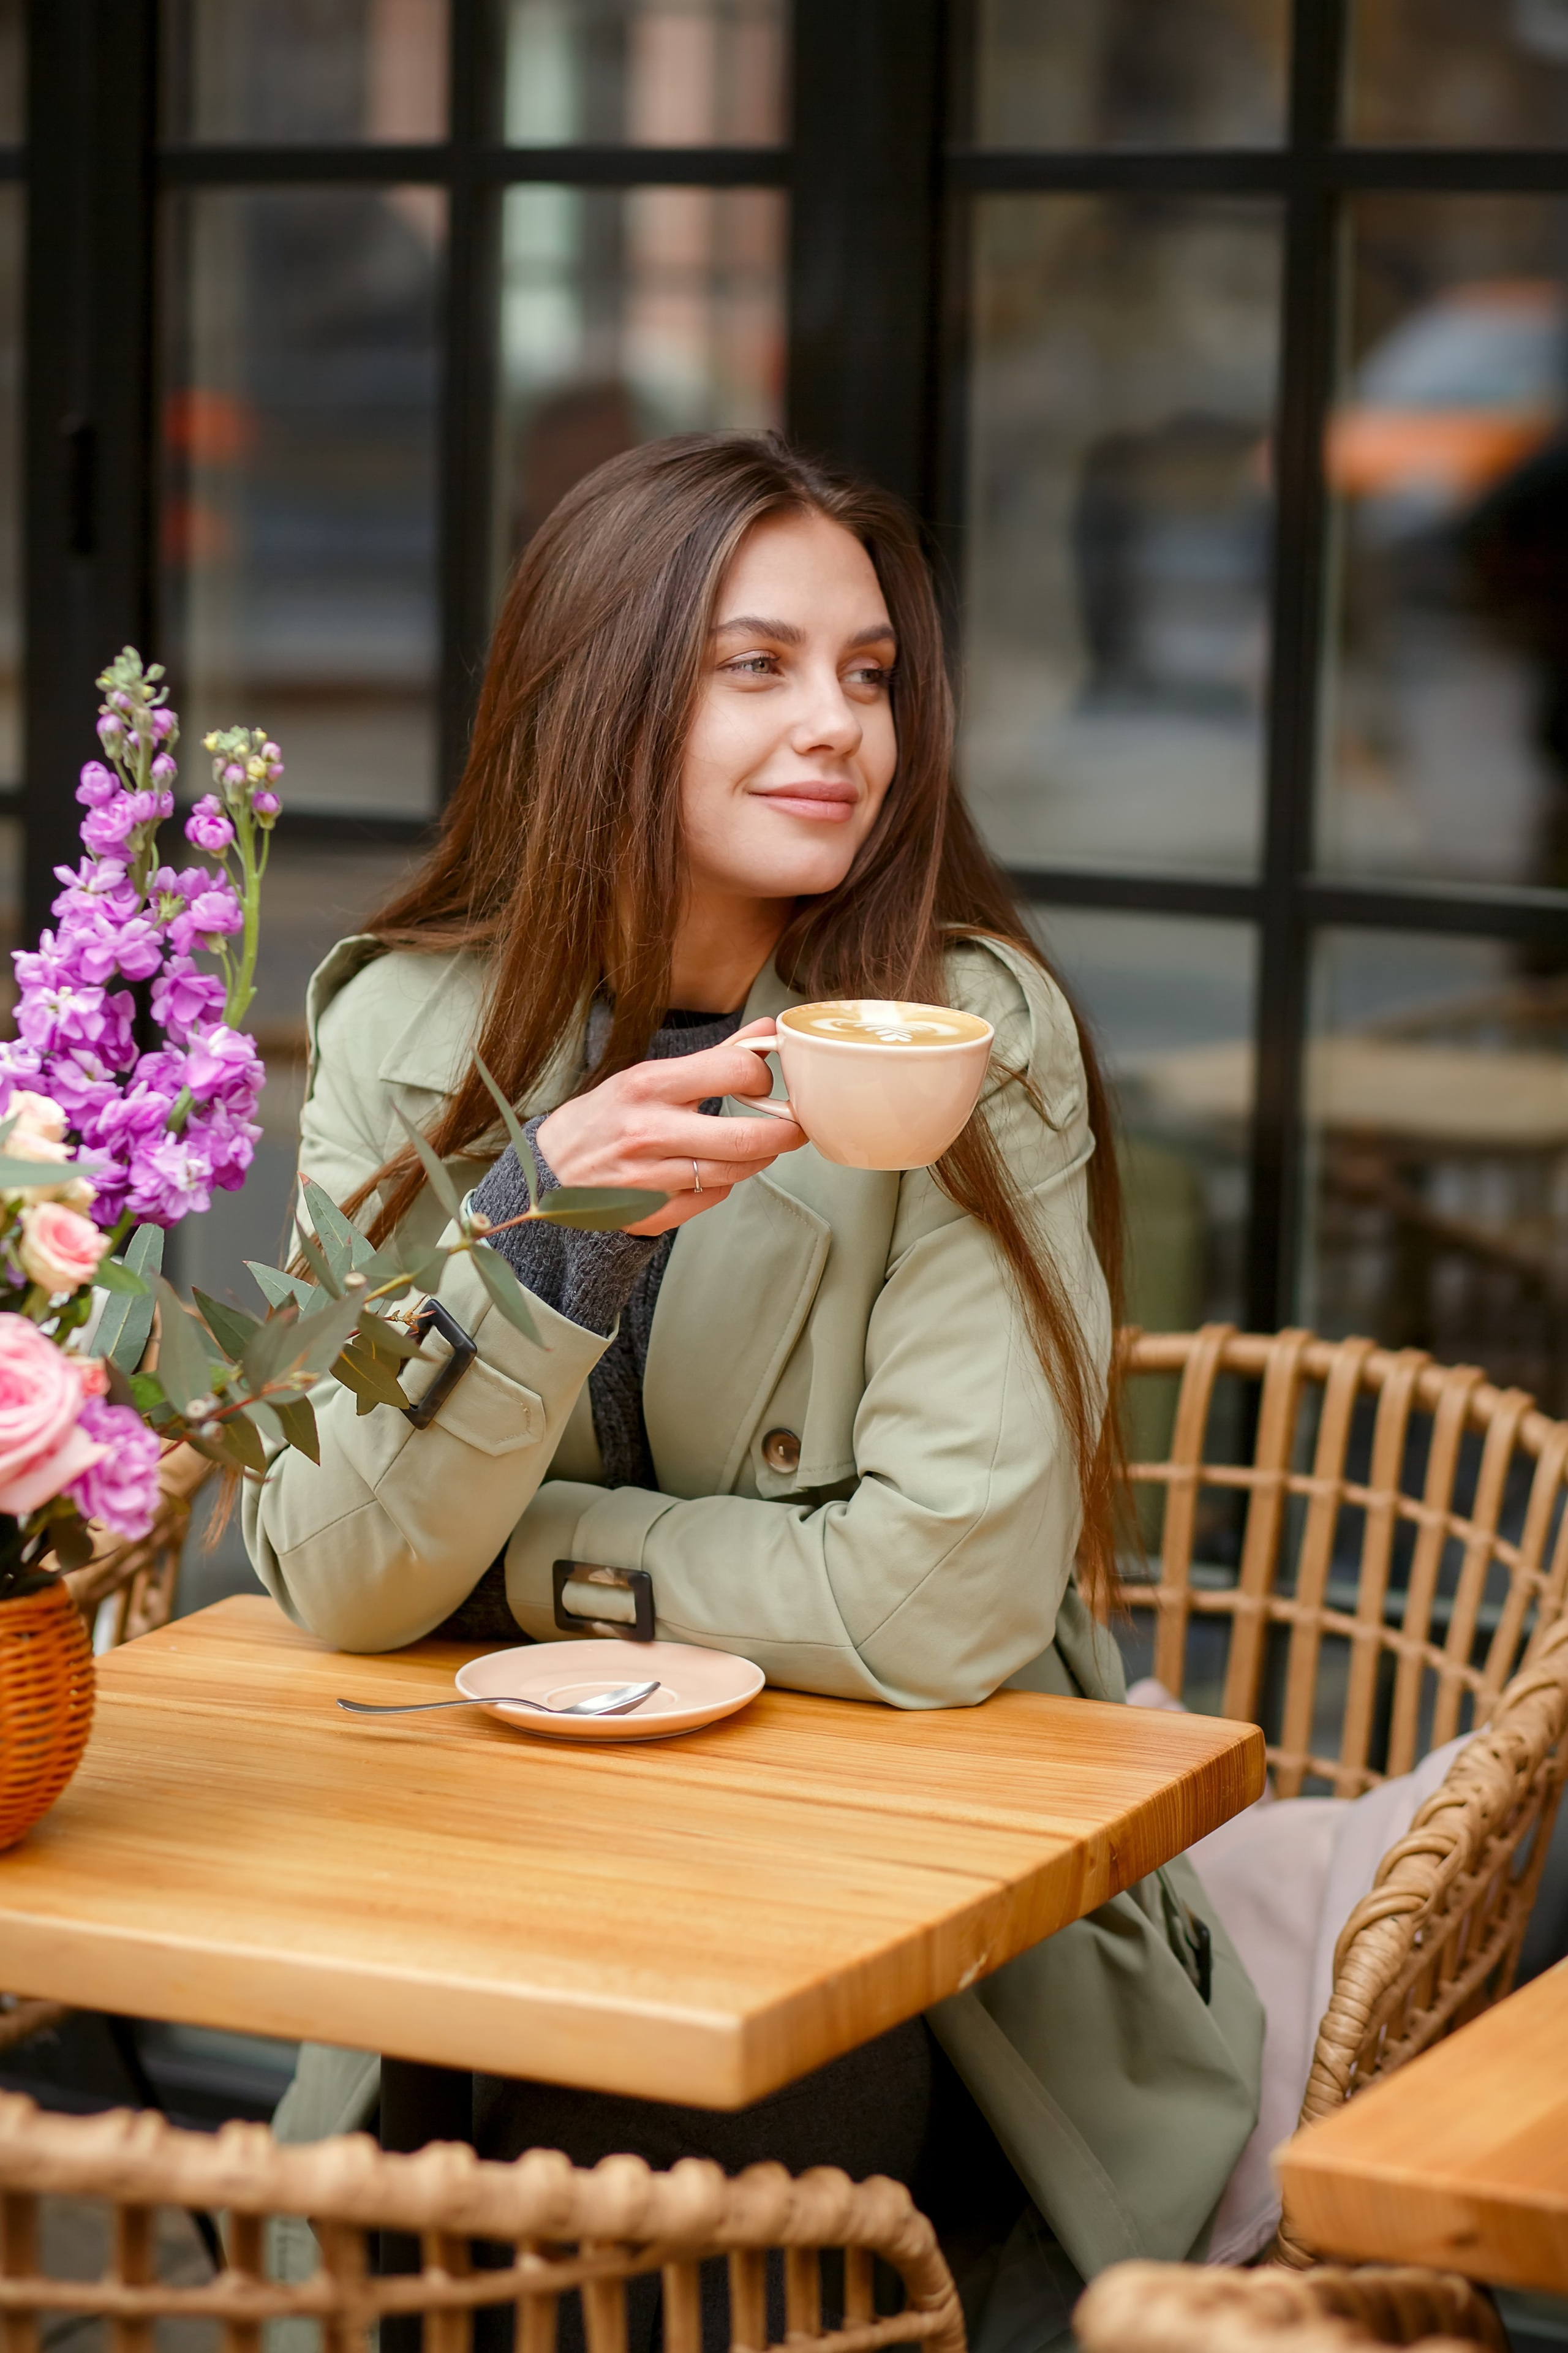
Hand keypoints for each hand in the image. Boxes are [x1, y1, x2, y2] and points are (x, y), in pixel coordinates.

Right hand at [535, 1017, 805, 1235]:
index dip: (760, 1077)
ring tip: (755, 1145)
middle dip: (785, 1132)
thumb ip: (713, 1058)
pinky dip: (722, 1183)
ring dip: (758, 1158)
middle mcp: (649, 1132)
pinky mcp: (653, 1213)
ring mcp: (650, 1178)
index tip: (761, 1083)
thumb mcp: (649, 1076)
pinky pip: (711, 1197)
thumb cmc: (605, 1118)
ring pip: (735, 1172)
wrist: (549, 1171)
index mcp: (649, 1085)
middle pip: (747, 1137)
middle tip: (794, 1126)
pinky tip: (711, 1171)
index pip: (734, 1071)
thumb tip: (766, 1030)